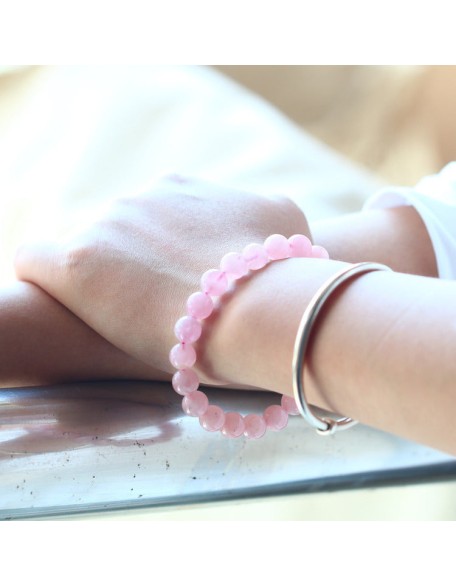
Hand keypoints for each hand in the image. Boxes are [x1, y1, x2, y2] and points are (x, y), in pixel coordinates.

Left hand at [15, 175, 310, 381]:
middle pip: (118, 234)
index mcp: (182, 190)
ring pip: (84, 248)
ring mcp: (104, 226)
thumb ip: (261, 211)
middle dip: (132, 266)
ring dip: (100, 277)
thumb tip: (258, 221)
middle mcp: (138, 198)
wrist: (256, 306)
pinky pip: (36, 259)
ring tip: (120, 315)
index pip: (155, 218)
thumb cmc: (278, 273)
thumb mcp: (286, 222)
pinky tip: (63, 300)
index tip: (172, 284)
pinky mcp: (74, 263)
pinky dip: (46, 278)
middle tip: (152, 307)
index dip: (161, 254)